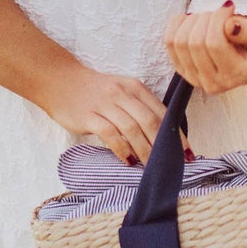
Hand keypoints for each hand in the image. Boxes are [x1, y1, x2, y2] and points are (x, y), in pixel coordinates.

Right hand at [40, 66, 191, 167]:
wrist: (60, 81)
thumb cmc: (94, 91)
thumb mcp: (120, 91)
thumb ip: (139, 108)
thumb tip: (160, 136)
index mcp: (134, 87)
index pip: (162, 112)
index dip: (176, 134)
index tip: (186, 152)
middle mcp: (122, 93)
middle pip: (150, 121)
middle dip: (164, 145)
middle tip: (172, 164)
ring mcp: (105, 104)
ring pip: (132, 129)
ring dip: (144, 150)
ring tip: (151, 166)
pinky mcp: (88, 116)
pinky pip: (110, 134)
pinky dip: (122, 149)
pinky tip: (128, 161)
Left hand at [165, 0, 246, 96]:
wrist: (244, 63)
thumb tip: (230, 25)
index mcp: (234, 76)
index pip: (215, 43)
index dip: (218, 19)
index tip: (229, 7)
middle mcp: (212, 83)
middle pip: (194, 43)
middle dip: (205, 18)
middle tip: (218, 13)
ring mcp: (193, 79)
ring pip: (179, 42)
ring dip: (192, 20)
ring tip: (207, 17)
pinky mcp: (181, 70)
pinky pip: (169, 42)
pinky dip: (178, 24)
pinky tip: (192, 20)